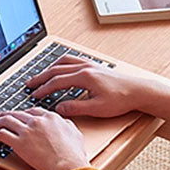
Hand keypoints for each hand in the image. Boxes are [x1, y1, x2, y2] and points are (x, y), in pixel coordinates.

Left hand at [0, 106, 90, 169]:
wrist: (68, 165)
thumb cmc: (73, 154)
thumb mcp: (75, 133)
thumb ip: (66, 125)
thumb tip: (63, 122)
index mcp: (51, 117)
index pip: (32, 111)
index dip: (23, 113)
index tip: (18, 116)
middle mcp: (37, 121)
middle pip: (17, 114)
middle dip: (7, 114)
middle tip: (0, 117)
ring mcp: (27, 131)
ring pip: (6, 121)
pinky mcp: (19, 143)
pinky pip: (2, 135)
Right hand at [27, 56, 153, 118]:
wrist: (140, 91)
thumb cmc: (121, 100)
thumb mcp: (97, 109)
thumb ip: (76, 108)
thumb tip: (59, 108)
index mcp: (85, 77)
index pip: (57, 81)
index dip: (44, 89)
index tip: (34, 95)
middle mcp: (86, 68)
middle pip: (57, 69)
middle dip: (41, 77)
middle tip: (30, 83)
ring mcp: (91, 65)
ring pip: (64, 62)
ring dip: (50, 68)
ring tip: (41, 75)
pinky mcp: (96, 66)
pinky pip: (74, 60)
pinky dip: (63, 64)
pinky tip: (60, 68)